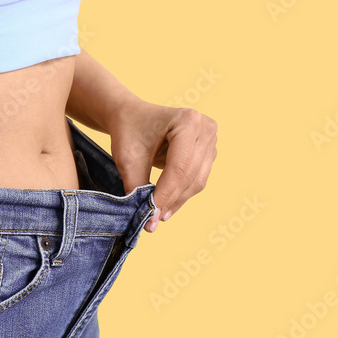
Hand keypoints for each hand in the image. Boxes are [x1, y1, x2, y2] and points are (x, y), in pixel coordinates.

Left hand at [107, 99, 217, 232]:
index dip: (166, 193)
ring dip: (177, 200)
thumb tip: (149, 221)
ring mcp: (210, 139)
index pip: (179, 166)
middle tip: (153, 219)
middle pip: (190, 175)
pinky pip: (197, 179)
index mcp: (187, 120)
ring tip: (159, 214)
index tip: (151, 213)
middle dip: (171, 199)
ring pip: (197, 181)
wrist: (131, 116)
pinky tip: (167, 204)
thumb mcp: (128, 158)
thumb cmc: (129, 131)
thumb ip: (138, 187)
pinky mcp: (208, 152)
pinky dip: (181, 194)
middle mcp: (205, 128)